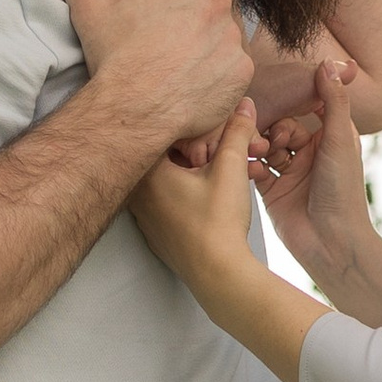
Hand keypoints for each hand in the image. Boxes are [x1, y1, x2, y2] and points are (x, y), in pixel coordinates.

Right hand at [64, 0, 251, 150]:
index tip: (153, 16)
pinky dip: (217, 74)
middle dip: (188, 18)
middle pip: (205, 2)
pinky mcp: (242, 67)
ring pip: (220, 34)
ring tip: (178, 66)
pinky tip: (193, 84)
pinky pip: (232, 66)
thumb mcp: (87, 9)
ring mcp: (232, 35)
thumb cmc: (114, 58)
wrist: (136, 109)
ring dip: (205, 45)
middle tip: (164, 44)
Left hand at [131, 104, 260, 290]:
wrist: (217, 274)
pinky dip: (187, 196)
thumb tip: (244, 106)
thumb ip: (236, 133)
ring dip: (193, 174)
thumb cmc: (218, 223)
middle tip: (216, 152)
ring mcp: (144, 217)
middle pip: (164, 157)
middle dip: (194, 151)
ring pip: (167, 182)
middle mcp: (137, 194)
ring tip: (222, 176)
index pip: (160, 134)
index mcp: (146, 172)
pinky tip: (209, 201)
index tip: (209, 131)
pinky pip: (168, 204)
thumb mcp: (230, 169)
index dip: (190, 129)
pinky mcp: (156, 234)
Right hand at [256, 61, 375, 288]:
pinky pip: (253, 169)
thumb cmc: (342, 193)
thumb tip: (326, 64)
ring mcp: (289, 172)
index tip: (277, 105)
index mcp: (329, 138)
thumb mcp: (340, 141)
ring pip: (263, 146)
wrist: (332, 244)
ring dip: (256, 147)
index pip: (302, 110)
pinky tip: (246, 168)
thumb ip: (333, 102)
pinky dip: (247, 166)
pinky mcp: (271, 191)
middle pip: (279, 127)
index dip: (288, 107)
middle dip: (269, 130)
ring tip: (255, 154)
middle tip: (265, 140)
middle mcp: (309, 153)